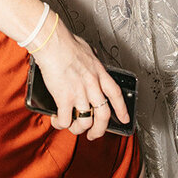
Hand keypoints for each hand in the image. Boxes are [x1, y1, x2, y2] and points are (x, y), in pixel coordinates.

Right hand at [33, 21, 130, 138]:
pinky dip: (61, 124)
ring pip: (85, 122)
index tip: (124, 119)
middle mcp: (92, 85)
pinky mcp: (64, 98)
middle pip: (103, 115)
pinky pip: (65, 120)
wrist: (52, 43)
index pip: (116, 94)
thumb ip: (92, 59)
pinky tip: (57, 120)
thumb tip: (91, 59)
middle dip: (99, 130)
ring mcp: (79, 93)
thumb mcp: (87, 50)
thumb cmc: (66, 42)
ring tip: (71, 127)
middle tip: (93, 134)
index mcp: (99, 73)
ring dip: (78, 129)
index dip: (122, 109)